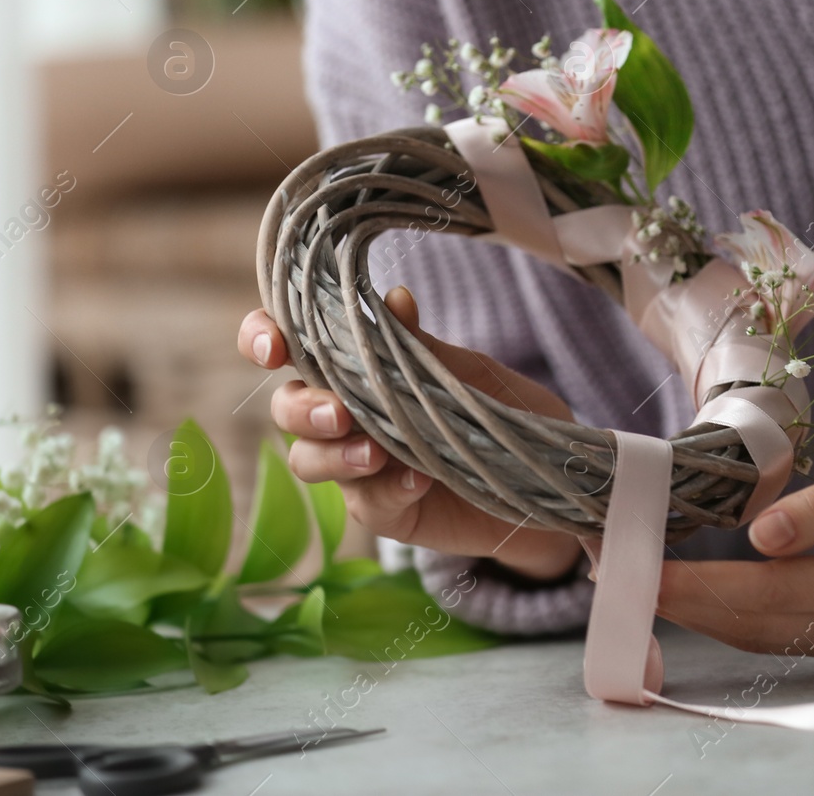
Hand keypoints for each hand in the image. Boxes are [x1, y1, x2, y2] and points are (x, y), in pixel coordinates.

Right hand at [237, 286, 583, 579]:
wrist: (548, 474)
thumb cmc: (502, 412)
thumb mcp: (469, 372)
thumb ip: (423, 347)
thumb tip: (394, 300)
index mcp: (356, 368)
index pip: (291, 345)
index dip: (265, 338)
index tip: (274, 344)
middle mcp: (345, 416)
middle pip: (285, 408)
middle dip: (302, 408)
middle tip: (339, 412)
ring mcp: (359, 468)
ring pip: (308, 460)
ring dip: (334, 454)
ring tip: (377, 452)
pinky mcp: (385, 512)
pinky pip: (366, 503)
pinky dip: (388, 488)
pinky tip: (418, 478)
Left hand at [656, 440, 813, 664]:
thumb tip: (759, 536)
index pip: (769, 592)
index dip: (702, 584)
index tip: (643, 569)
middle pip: (756, 625)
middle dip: (684, 602)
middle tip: (616, 579)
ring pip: (763, 635)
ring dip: (700, 612)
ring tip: (642, 583)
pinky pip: (781, 633)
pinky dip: (733, 613)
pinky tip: (696, 592)